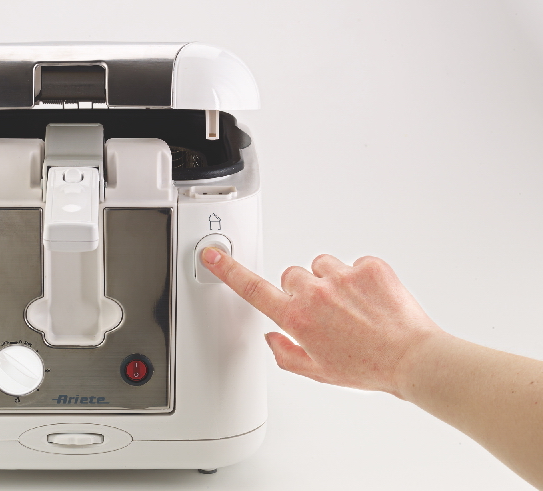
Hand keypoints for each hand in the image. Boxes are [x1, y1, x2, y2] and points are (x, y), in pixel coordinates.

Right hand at [201, 249, 442, 397]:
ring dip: (331, 281)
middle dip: (303, 290)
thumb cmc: (368, 368)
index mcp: (297, 318)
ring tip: (352, 307)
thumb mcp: (318, 372)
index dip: (228, 271)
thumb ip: (286, 354)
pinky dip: (360, 278)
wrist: (413, 358)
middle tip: (326, 312)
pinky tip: (371, 300)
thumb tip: (273, 338)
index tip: (213, 255)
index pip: (253, 289)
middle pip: (292, 275)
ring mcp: (342, 276)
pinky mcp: (369, 266)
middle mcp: (315, 293)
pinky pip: (354, 263)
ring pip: (322, 266)